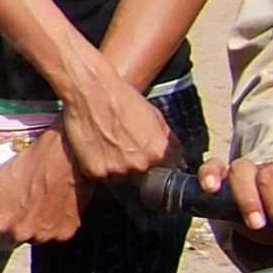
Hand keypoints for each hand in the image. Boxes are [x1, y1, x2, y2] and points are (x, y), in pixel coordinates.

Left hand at [0, 126, 87, 245]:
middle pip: (8, 243)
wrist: (68, 156)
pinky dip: (50, 225)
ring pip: (31, 239)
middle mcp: (22, 236)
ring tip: (36, 202)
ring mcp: (46, 236)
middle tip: (17, 204)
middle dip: (8, 229)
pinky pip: (52, 235)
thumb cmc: (27, 165)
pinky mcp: (66, 233)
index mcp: (0, 224)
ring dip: (30, 228)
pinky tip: (52, 206)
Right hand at [56, 72, 175, 183]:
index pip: (166, 176)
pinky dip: (97, 166)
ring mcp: (117, 171)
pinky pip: (100, 176)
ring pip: (119, 179)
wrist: (92, 91)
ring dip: (115, 168)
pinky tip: (95, 148)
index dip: (157, 168)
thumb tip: (180, 164)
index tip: (148, 161)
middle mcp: (140, 166)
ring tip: (107, 145)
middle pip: (141, 181)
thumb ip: (170, 145)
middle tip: (123, 148)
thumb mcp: (156, 118)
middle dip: (135, 168)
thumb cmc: (124, 99)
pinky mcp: (95, 172)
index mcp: (159, 154)